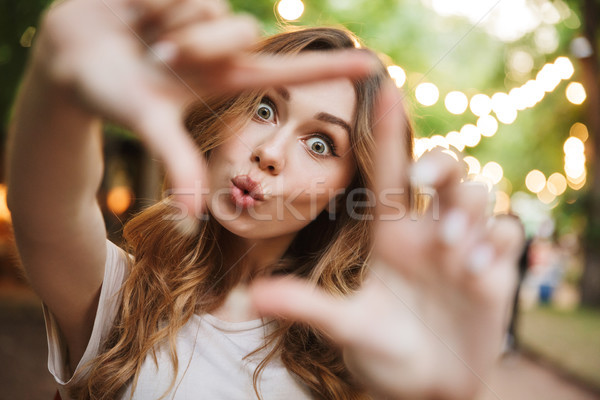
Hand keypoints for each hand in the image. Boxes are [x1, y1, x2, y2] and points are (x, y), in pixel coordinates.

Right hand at [33, 0, 373, 215]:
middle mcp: (221, 45)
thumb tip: (194, 216)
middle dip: (198, 46)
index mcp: (224, 78)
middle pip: (242, 33)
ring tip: (143, 36)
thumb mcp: (147, 124)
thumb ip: (176, 162)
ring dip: (169, 24)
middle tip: (160, 58)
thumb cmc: (107, 95)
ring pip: (211, 7)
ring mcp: (202, 14)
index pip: (287, 72)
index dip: (329, 70)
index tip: (372, 66)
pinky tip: (135, 10)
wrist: (68, 55)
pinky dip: (151, 1)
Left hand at [249, 85, 523, 398]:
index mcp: (389, 233)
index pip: (389, 174)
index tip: (382, 88)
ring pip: (477, 196)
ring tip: (450, 250)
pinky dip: (495, 243)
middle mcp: (427, 232)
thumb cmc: (381, 349)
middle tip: (423, 181)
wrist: (425, 386)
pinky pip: (506, 235)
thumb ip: (304, 307)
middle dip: (440, 164)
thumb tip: (248, 298)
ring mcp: (463, 248)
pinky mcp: (494, 270)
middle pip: (444, 171)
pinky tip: (476, 271)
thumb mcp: (344, 326)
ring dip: (466, 212)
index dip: (387, 131)